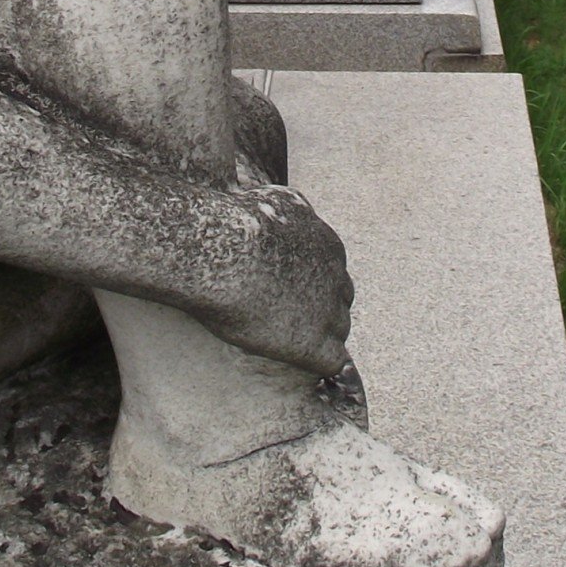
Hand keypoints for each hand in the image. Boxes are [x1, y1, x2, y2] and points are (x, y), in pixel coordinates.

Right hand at [206, 185, 353, 375]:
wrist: (224, 253)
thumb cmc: (234, 223)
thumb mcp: (273, 199)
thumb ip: (290, 208)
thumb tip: (288, 208)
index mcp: (328, 246)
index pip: (333, 271)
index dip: (315, 283)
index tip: (296, 290)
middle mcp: (335, 276)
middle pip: (341, 299)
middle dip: (323, 307)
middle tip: (298, 318)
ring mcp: (326, 311)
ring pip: (339, 329)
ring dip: (323, 335)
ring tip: (300, 344)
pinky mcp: (312, 343)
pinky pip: (332, 361)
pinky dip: (321, 364)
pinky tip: (308, 367)